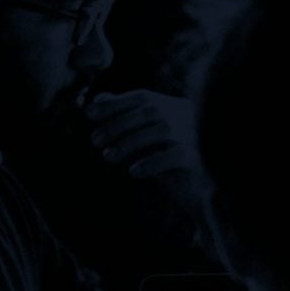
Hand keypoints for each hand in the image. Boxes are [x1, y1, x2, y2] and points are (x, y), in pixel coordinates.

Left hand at [85, 91, 208, 209]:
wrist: (200, 193)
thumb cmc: (169, 164)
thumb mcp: (145, 139)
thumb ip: (126, 118)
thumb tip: (99, 98)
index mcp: (176, 107)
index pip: (143, 97)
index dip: (115, 103)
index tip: (89, 113)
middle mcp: (189, 116)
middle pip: (151, 111)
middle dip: (118, 124)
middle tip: (95, 140)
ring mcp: (196, 136)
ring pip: (161, 131)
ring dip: (129, 143)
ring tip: (108, 157)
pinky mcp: (200, 158)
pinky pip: (174, 156)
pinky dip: (151, 162)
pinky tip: (133, 171)